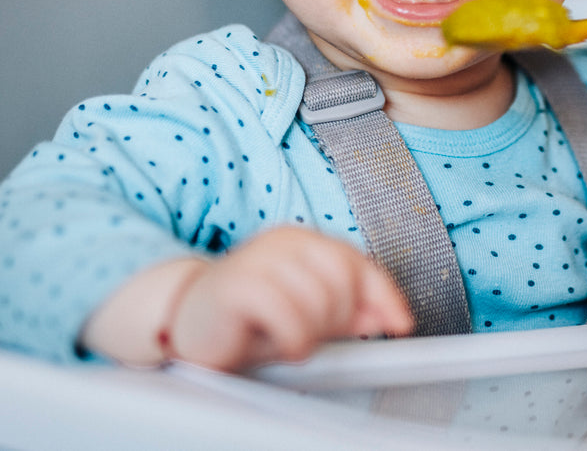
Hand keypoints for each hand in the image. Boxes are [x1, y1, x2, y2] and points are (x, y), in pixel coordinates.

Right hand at [166, 226, 413, 370]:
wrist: (185, 323)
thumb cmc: (246, 319)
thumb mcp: (305, 314)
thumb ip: (346, 310)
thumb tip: (387, 316)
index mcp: (303, 241)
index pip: (360, 263)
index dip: (386, 296)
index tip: (401, 325)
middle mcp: (284, 241)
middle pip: (344, 280)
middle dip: (340, 318)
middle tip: (315, 335)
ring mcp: (259, 258)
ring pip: (320, 300)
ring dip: (313, 333)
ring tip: (292, 341)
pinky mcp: (239, 285)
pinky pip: (289, 315)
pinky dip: (295, 339)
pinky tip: (284, 345)